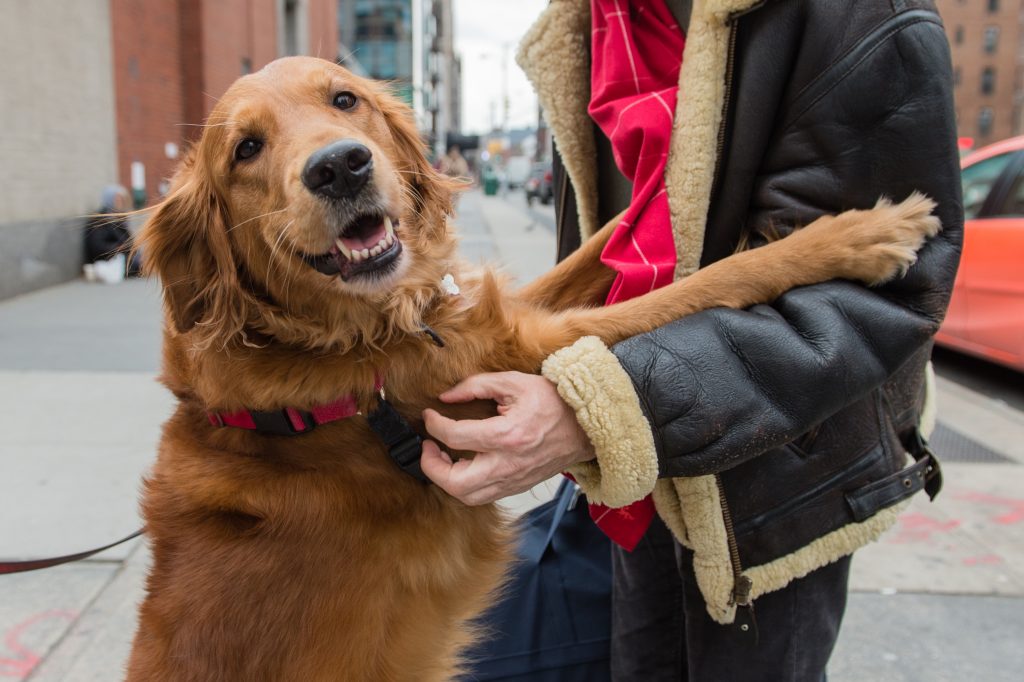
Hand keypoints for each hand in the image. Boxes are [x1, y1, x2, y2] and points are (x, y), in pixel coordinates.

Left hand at [420, 371, 595, 504]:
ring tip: (443, 457)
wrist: (586, 426)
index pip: (455, 437)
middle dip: (432, 467)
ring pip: (468, 497)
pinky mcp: (518, 487)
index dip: (434, 425)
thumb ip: (476, 386)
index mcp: (508, 435)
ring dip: (447, 480)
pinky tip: (463, 465)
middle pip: (456, 483)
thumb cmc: (554, 401)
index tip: (429, 416)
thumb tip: (446, 397)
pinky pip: (484, 496)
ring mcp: (514, 480)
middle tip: (428, 447)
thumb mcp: (514, 382)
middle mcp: (509, 464)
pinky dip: (466, 485)